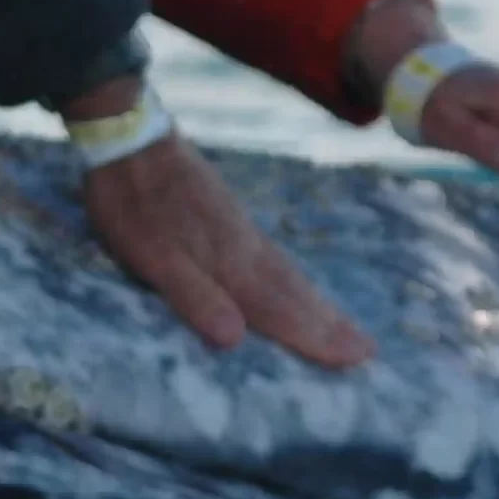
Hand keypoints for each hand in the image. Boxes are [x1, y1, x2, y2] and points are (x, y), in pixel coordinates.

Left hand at [73, 86, 372, 368]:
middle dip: (328, 325)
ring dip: (316, 303)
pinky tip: (292, 281)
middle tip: (367, 351)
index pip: (280, 309)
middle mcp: (243, 249)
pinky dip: (291, 278)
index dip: (316, 337)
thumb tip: (236, 338)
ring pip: (285, 274)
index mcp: (228, 264)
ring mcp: (237, 230)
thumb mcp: (151, 256)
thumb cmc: (134, 204)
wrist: (131, 139)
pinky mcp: (227, 216)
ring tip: (342, 324)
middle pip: (293, 293)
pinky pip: (272, 258)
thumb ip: (193, 295)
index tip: (357, 359)